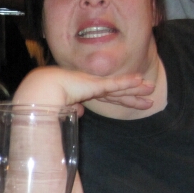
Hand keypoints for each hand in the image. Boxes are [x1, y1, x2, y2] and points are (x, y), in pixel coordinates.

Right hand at [13, 67, 154, 114]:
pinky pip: (114, 84)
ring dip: (136, 89)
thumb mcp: (63, 107)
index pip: (108, 96)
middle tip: (151, 92)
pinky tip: (140, 80)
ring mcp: (95, 84)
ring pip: (120, 88)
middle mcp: (92, 86)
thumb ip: (73, 108)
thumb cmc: (47, 99)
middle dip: (135, 94)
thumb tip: (80, 113)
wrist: (42, 90)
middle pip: (118, 92)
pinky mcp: (95, 85)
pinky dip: (127, 82)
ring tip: (152, 89)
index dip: (123, 98)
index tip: (136, 100)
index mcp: (85, 91)